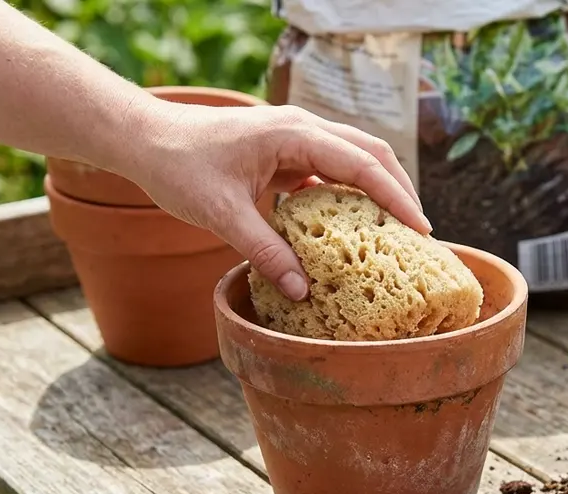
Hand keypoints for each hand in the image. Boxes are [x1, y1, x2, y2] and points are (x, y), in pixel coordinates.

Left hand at [111, 96, 430, 300]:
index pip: (362, 165)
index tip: (421, 230)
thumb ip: (266, 252)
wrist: (146, 139)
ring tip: (396, 233)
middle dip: (399, 191)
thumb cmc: (179, 168)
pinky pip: (329, 170)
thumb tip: (304, 291)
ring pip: (354, 158)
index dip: (396, 198)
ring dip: (378, 191)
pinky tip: (352, 227)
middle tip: (420, 236)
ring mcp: (295, 137)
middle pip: (371, 154)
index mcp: (293, 134)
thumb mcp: (222, 216)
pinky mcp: (285, 151)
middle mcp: (301, 128)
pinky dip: (349, 195)